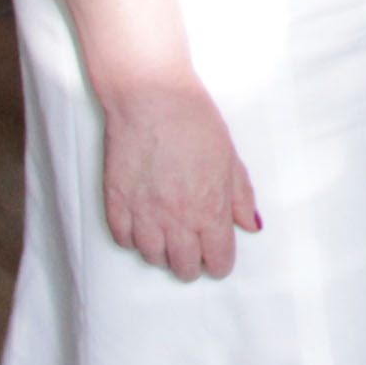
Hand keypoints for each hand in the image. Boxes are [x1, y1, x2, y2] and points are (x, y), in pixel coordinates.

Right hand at [100, 79, 260, 280]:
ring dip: (162, 253)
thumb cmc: (194, 120)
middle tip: (193, 254)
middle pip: (184, 267)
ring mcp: (143, 213)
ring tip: (168, 239)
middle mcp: (176, 218)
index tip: (218, 260)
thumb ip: (241, 196)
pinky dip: (133, 239)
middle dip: (192, 265)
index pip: (217, 259)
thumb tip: (250, 225)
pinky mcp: (116, 202)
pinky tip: (142, 227)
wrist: (152, 97)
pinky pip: (123, 240)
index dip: (220, 263)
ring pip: (152, 257)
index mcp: (209, 208)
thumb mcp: (230, 157)